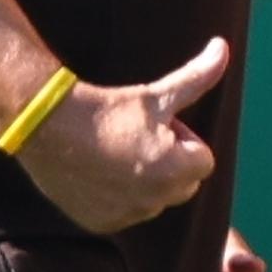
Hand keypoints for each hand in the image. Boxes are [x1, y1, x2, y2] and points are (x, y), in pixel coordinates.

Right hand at [11, 38, 227, 235]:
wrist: (47, 126)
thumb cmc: (107, 109)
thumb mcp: (156, 95)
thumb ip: (197, 78)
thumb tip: (224, 48)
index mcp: (174, 170)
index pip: (203, 159)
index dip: (182, 139)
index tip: (153, 126)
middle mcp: (154, 201)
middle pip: (183, 184)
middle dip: (170, 164)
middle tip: (134, 138)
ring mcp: (127, 216)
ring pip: (155, 200)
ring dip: (147, 183)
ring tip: (114, 154)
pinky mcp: (102, 224)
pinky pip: (127, 213)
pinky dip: (120, 199)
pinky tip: (99, 173)